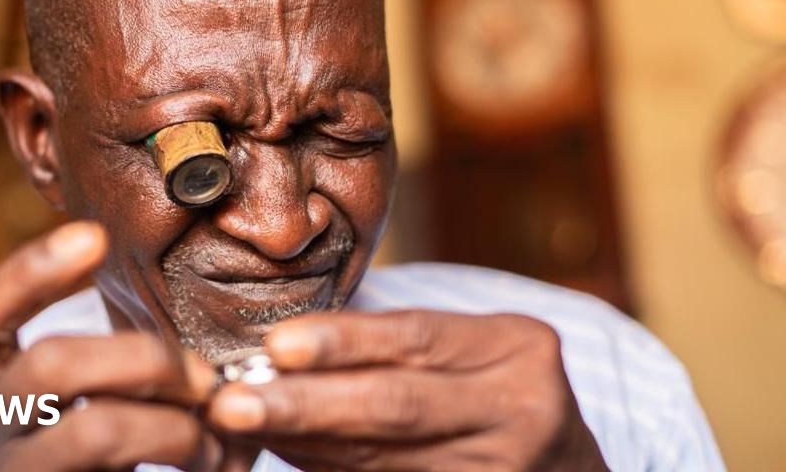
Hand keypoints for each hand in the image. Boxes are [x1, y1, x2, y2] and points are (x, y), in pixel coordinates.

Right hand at [0, 221, 221, 471]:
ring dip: (176, 428)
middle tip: (208, 380)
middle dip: (147, 358)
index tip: (95, 236)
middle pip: (51, 364)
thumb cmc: (74, 463)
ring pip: (94, 432)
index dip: (31, 272)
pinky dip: (193, 467)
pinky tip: (216, 470)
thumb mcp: (68, 409)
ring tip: (215, 448)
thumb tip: (217, 356)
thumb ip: (116, 372)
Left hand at [207, 310, 608, 471]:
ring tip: (245, 426)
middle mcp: (520, 410)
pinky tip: (290, 455)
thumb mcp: (473, 349)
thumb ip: (397, 347)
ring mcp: (503, 470)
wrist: (565, 465)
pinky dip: (330, 471)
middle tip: (232, 403)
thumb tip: (284, 353)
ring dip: (304, 442)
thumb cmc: (496, 388)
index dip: (343, 342)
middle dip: (306, 404)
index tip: (276, 346)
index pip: (417, 338)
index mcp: (517, 349)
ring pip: (382, 458)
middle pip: (397, 404)